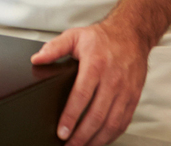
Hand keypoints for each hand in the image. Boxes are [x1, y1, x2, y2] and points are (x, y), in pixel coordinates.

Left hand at [30, 19, 149, 145]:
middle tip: (69, 145)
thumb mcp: (74, 36)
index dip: (70, 116)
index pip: (81, 95)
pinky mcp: (133, 98)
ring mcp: (125, 91)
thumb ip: (54, 48)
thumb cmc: (101, 38)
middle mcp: (112, 80)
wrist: (131, 35)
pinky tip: (100, 141)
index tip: (61, 131)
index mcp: (95, 65)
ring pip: (111, 123)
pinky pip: (123, 122)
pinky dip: (111, 136)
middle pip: (96, 115)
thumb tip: (37, 59)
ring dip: (96, 140)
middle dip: (81, 135)